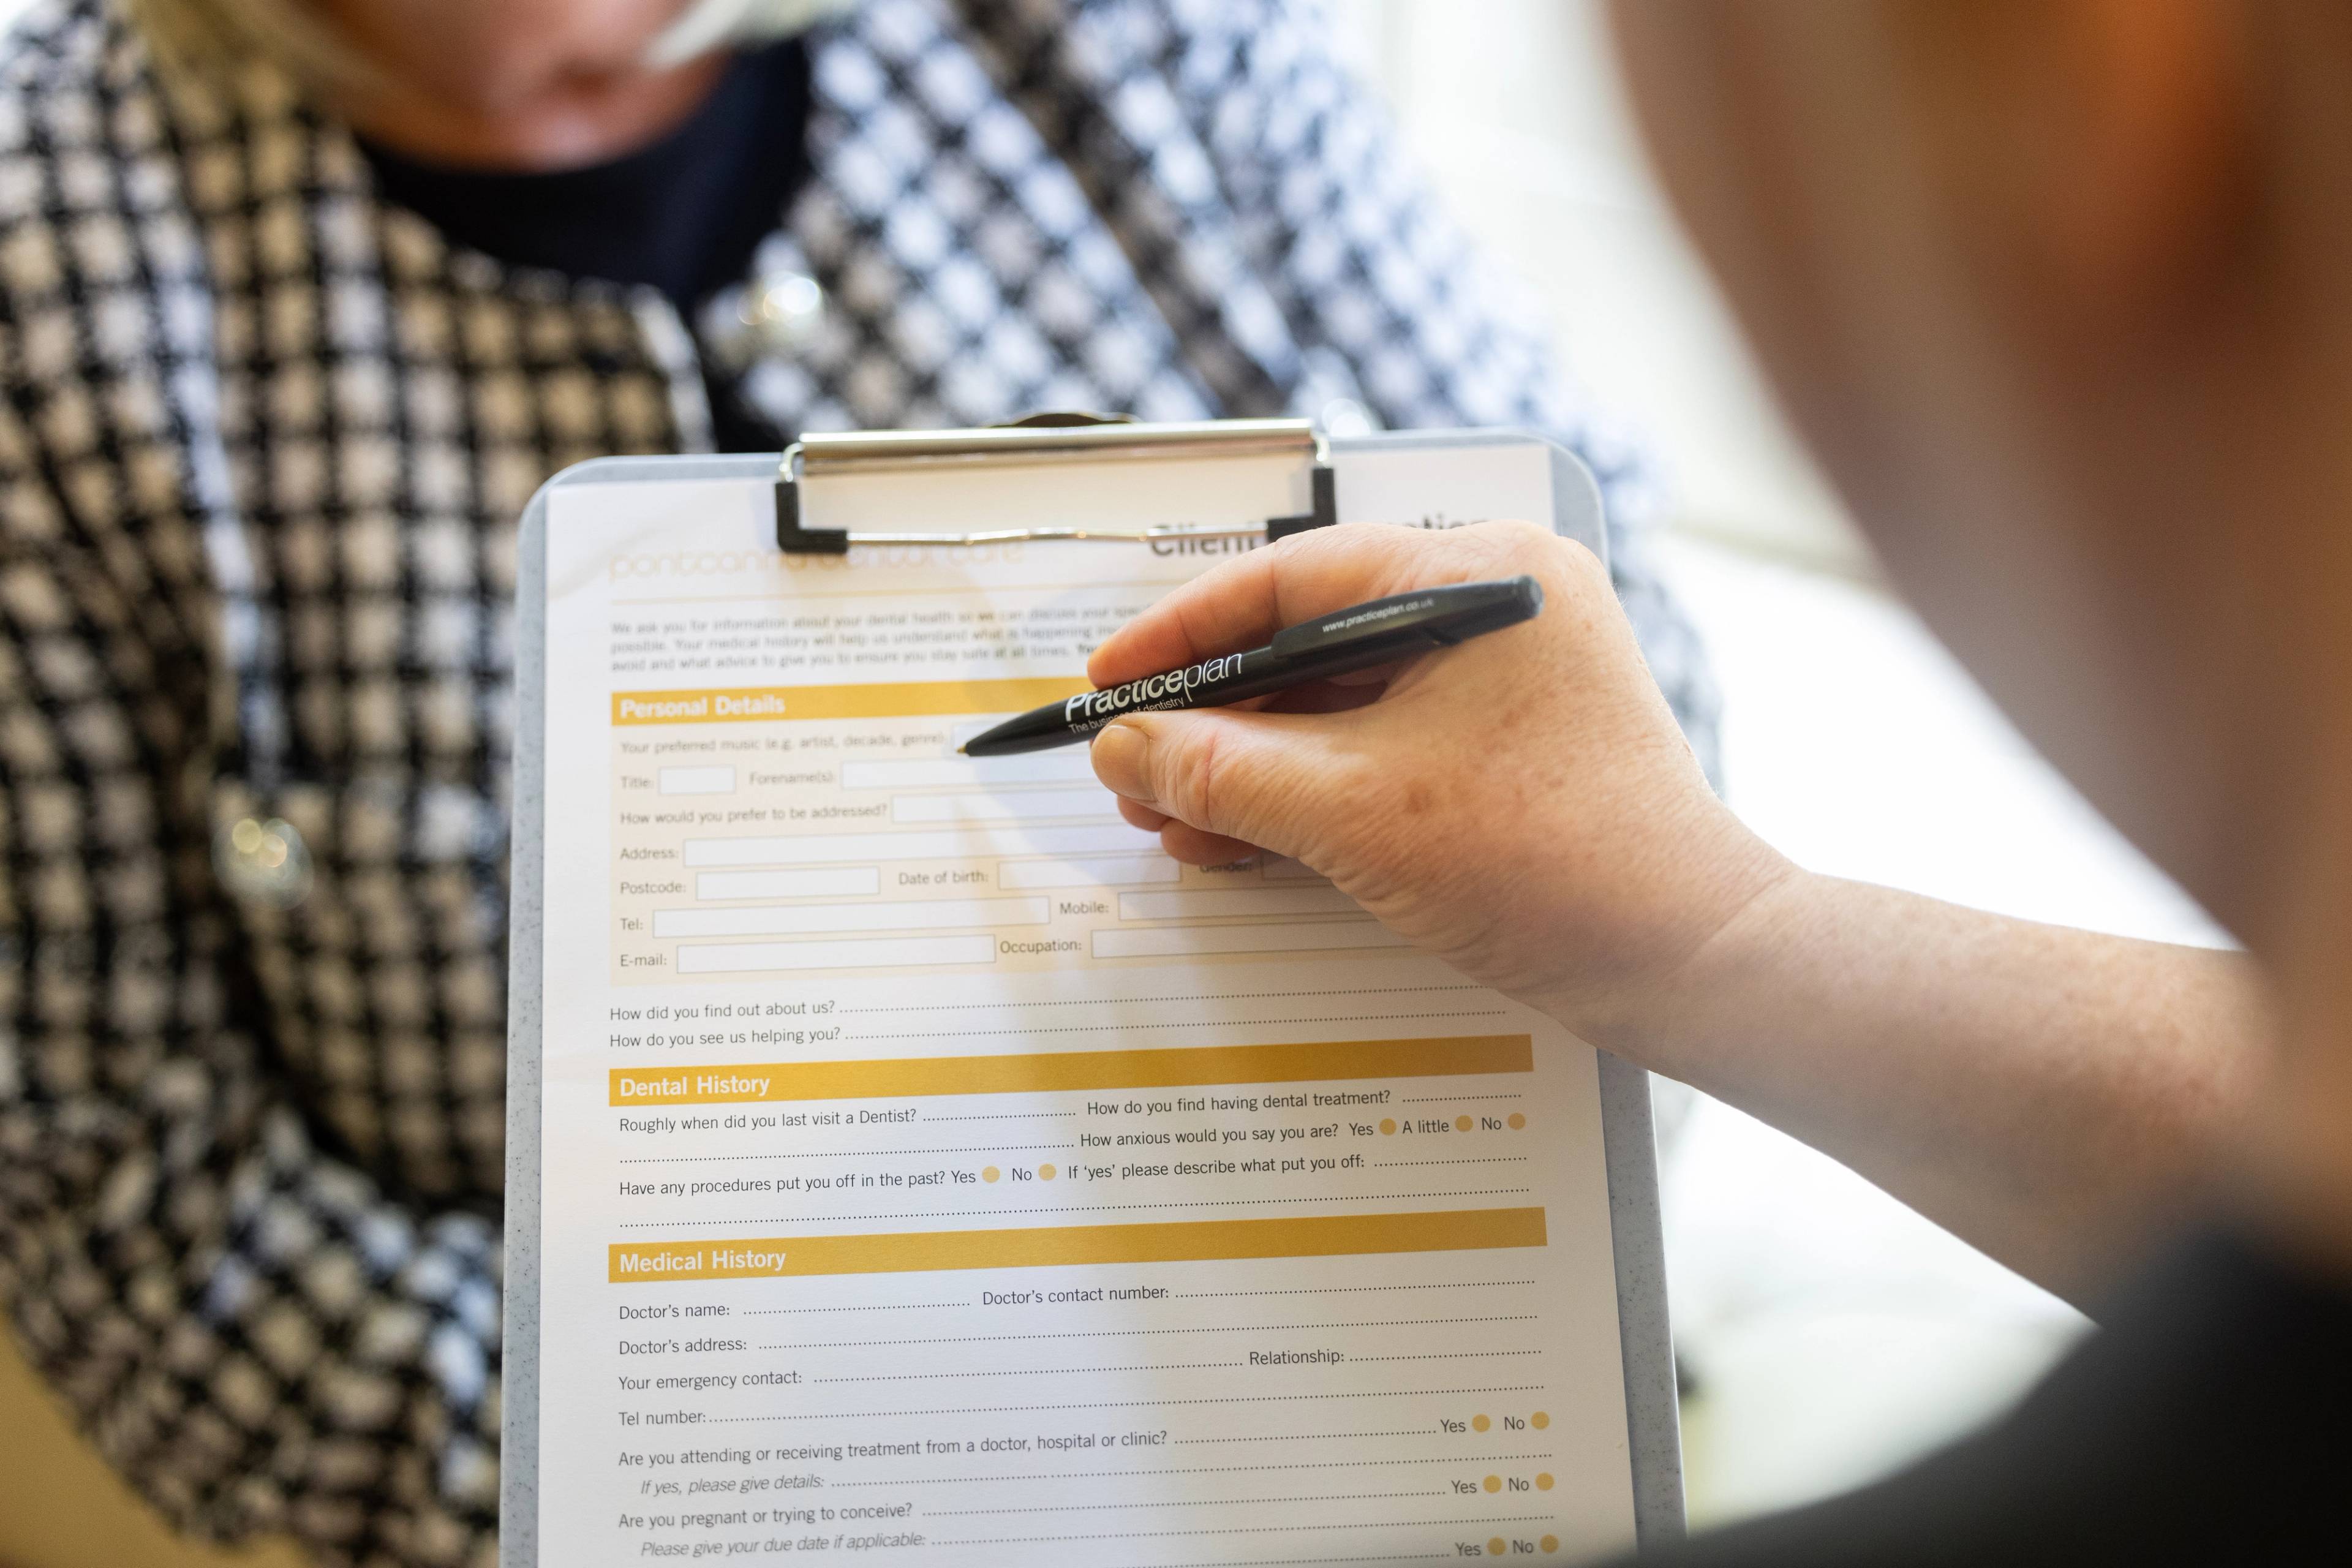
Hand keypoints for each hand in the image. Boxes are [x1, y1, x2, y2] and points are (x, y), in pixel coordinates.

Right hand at [1087, 521, 1793, 1054]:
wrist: (1690, 961)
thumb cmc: (1558, 864)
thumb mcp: (1351, 812)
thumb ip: (1221, 771)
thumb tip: (1127, 749)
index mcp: (1479, 573)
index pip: (1292, 577)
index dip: (1182, 631)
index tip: (1112, 680)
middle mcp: (1501, 604)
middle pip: (1313, 640)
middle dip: (1213, 718)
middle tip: (1133, 768)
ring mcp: (1513, 678)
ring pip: (1344, 703)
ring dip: (1253, 765)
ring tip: (1172, 821)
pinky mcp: (1514, 748)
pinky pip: (1385, 747)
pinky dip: (1312, 791)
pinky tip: (1241, 837)